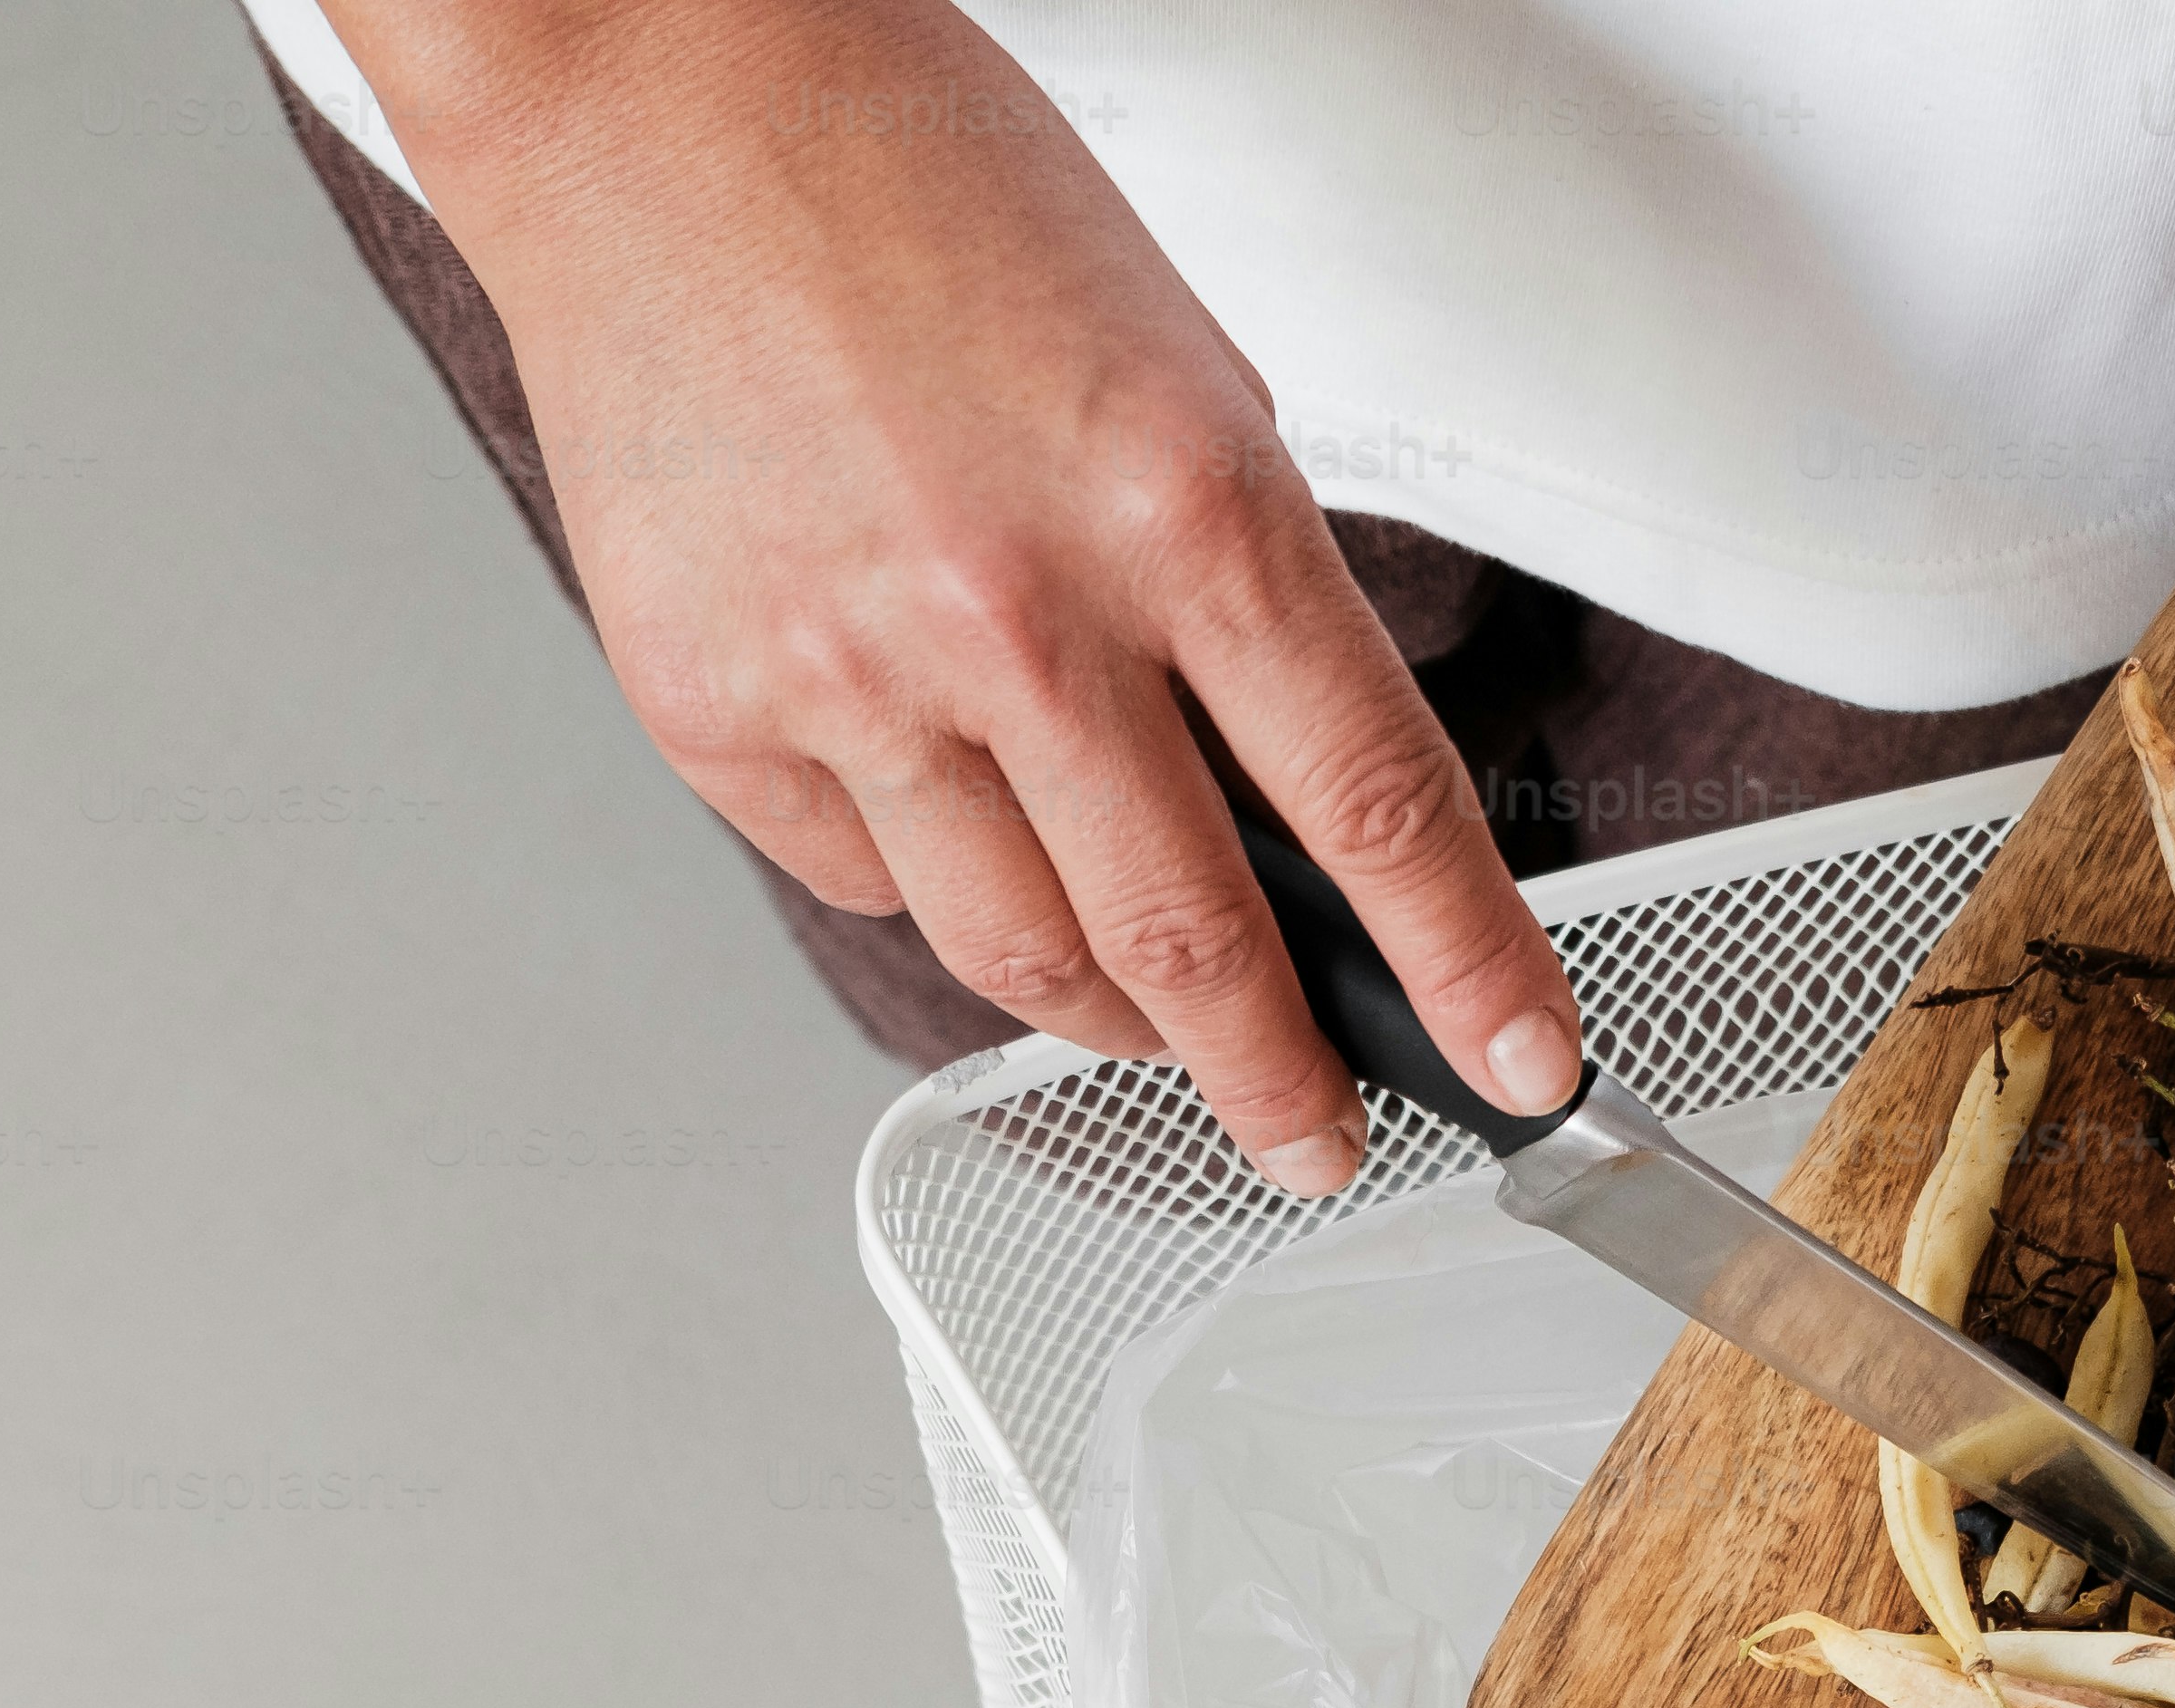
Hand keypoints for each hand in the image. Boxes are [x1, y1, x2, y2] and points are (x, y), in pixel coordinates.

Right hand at [324, 0, 1577, 1188]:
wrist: (657, 99)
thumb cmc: (917, 188)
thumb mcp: (1171, 366)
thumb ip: (1237, 588)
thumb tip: (1289, 795)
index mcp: (1178, 503)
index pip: (1375, 807)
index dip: (1466, 970)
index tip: (1517, 1063)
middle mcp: (1019, 617)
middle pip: (1194, 949)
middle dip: (1280, 1083)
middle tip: (1315, 1138)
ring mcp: (853, 682)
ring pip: (1020, 957)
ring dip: (1114, 1027)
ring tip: (1157, 1035)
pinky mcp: (719, 712)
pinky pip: (863, 880)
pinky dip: (931, 886)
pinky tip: (955, 834)